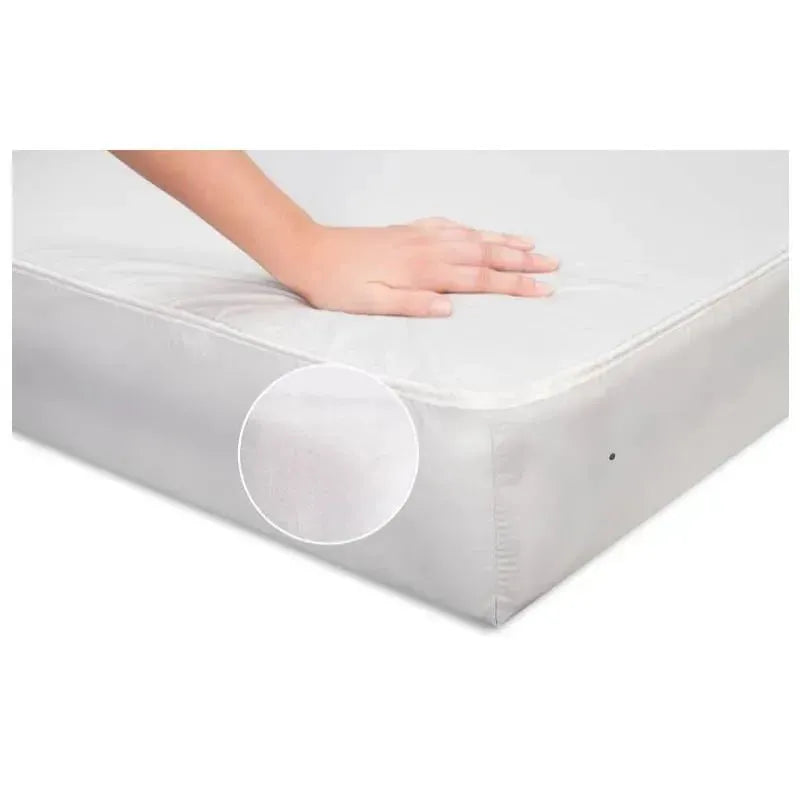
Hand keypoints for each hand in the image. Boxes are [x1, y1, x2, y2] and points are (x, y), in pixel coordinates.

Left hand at [270, 217, 557, 316]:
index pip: (480, 279)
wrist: (309, 251)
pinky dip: (473, 228)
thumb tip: (450, 308)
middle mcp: (428, 248)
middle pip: (485, 254)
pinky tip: (481, 232)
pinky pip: (450, 225)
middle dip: (523, 260)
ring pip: (473, 237)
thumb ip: (412, 304)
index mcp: (423, 271)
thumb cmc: (338, 284)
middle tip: (554, 264)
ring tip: (533, 245)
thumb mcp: (371, 303)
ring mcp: (420, 236)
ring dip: (505, 241)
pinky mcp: (408, 230)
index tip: (544, 290)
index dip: (515, 285)